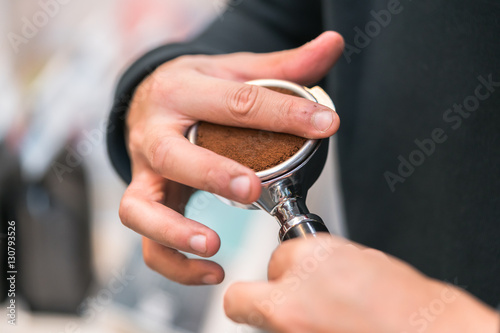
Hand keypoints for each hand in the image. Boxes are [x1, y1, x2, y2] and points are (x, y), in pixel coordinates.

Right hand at [118, 32, 344, 284]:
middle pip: (173, 155)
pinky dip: (173, 263)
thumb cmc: (193, 89)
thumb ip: (283, 67)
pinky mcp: (143, 201)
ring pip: (142, 208)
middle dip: (211, 174)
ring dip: (174, 230)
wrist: (144, 100)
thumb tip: (332, 44)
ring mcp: (144, 172)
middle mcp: (155, 132)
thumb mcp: (231, 69)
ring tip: (213, 245)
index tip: (324, 123)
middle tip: (251, 189)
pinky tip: (210, 270)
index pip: (234, 102)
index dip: (283, 112)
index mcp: (182, 91)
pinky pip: (147, 242)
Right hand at [224, 235, 499, 332]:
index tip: (251, 312)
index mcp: (288, 308)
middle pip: (272, 266)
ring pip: (300, 254)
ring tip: (332, 300)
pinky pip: (328, 252)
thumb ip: (285, 323)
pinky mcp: (357, 247)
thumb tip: (277, 319)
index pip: (237, 297)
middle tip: (305, 310)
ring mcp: (334, 253)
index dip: (243, 308)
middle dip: (282, 288)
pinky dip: (331, 267)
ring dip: (307, 274)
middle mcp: (307, 271)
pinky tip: (352, 291)